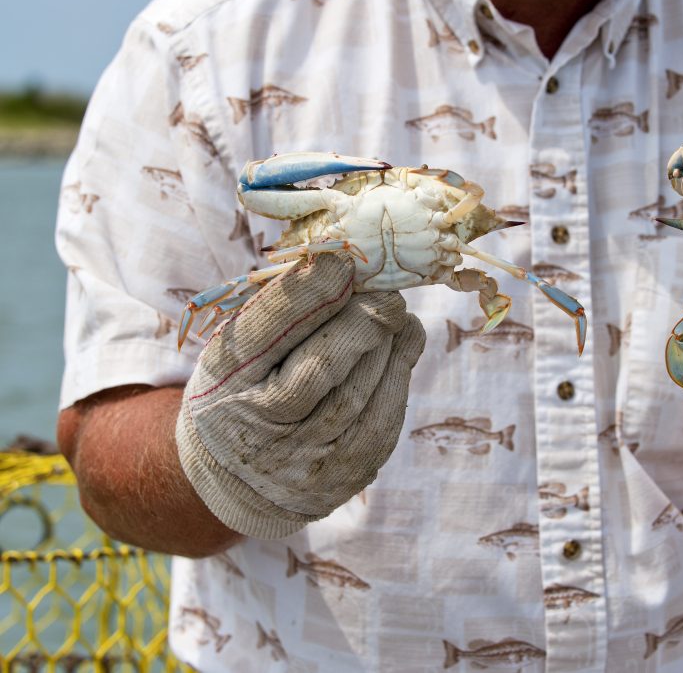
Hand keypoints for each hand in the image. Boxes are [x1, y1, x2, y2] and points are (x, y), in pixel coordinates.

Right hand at [175, 255, 424, 538]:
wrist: (242, 476)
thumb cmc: (245, 385)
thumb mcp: (239, 344)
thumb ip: (280, 307)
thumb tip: (340, 261)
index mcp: (224, 379)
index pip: (267, 333)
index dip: (311, 295)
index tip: (345, 262)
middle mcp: (260, 424)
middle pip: (321, 367)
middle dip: (362, 321)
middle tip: (387, 290)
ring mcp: (305, 457)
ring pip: (361, 391)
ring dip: (388, 343)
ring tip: (394, 312)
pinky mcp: (347, 473)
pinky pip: (385, 416)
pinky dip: (400, 371)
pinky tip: (402, 342)